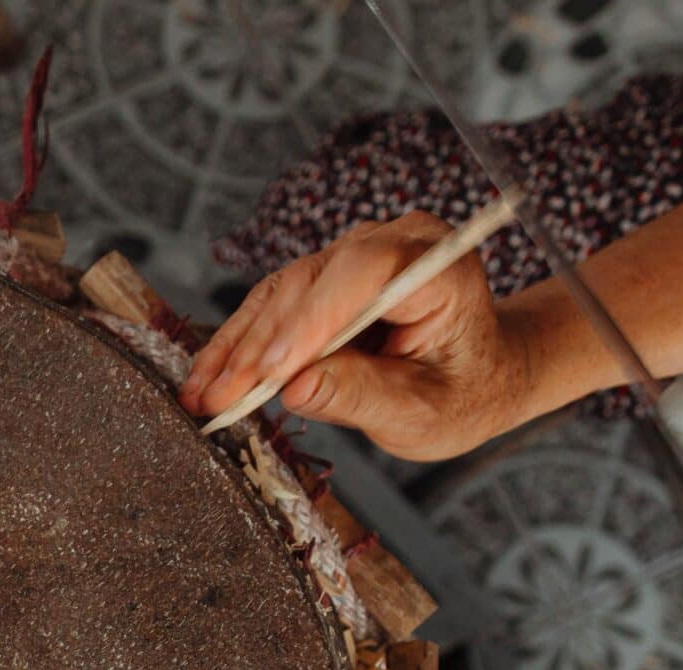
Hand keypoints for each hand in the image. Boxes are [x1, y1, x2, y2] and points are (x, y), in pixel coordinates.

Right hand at [180, 212, 537, 461]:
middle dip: (264, 345)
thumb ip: (363, 396)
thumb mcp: (424, 413)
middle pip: (315, 281)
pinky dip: (240, 343)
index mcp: (441, 269)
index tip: (276, 370)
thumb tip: (295, 389)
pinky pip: (273, 304)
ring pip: (283, 291)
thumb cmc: (464, 393)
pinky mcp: (325, 274)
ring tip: (204, 395)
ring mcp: (356, 253)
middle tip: (222, 397)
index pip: (368, 273)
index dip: (315, 317)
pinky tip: (208, 377)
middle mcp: (396, 244)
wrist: (478, 373)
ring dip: (240, 347)